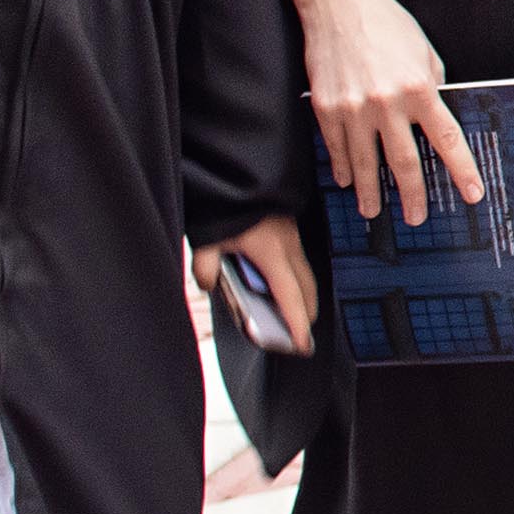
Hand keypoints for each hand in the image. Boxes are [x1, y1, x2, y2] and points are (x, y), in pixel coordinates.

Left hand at [193, 214, 319, 354]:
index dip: (298, 324)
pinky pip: (298, 262)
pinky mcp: (289, 230)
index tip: (301, 344)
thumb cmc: (226, 200)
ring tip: (294, 317)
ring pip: (306, 276)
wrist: (237, 169)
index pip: (290, 296)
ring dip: (302, 297)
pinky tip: (283, 286)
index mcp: (271, 251)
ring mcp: (292, 236)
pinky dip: (296, 280)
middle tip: (300, 338)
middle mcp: (288, 246)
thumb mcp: (208, 237)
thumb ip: (205, 267)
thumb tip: (209, 285)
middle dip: (306, 315)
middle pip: (307, 290)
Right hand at [291, 0, 478, 223]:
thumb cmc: (388, 24)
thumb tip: (434, 119)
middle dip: (413, 195)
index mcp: (420, 89)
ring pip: (364, 163)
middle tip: (415, 217)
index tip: (473, 194)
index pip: (447, 141)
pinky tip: (347, 180)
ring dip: (370, 192)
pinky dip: (343, 167)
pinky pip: (336, 147)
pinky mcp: (326, 107)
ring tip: (373, 210)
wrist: (340, 2)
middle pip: (404, 162)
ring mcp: (354, 108)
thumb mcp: (425, 53)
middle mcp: (387, 103)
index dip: (462, 172)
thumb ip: (432, 88)